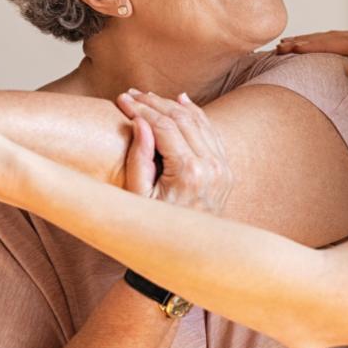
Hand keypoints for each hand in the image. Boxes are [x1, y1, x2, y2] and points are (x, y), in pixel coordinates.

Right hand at [116, 90, 233, 215]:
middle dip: (154, 103)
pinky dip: (196, 114)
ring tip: (148, 97)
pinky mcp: (225, 169)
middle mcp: (211, 167)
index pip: (164, 127)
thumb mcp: (138, 197)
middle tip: (131, 94)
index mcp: (188, 172)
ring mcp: (222, 168)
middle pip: (181, 119)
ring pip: (198, 121)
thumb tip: (140, 122)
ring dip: (173, 105)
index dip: (141, 109)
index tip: (122, 100)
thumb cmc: (155, 227)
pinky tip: (181, 101)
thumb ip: (139, 159)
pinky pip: (211, 132)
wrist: (186, 253)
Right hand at [277, 31, 347, 145]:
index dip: (319, 44)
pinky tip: (299, 55)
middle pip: (337, 38)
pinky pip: (336, 51)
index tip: (295, 48)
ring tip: (283, 48)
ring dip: (309, 44)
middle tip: (281, 46)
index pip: (347, 42)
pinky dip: (316, 52)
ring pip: (334, 42)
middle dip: (308, 41)